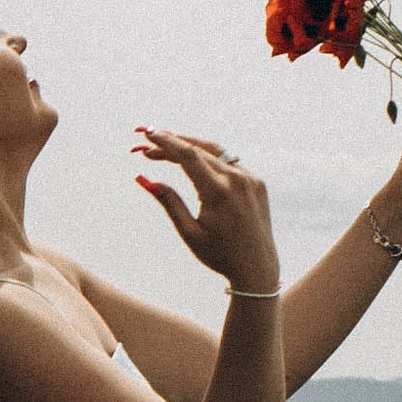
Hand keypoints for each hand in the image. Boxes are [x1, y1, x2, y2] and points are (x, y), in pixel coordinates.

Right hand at [131, 129, 277, 290]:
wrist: (256, 267)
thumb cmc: (219, 254)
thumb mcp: (189, 232)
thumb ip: (169, 202)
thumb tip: (145, 179)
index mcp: (218, 192)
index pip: (187, 155)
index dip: (165, 142)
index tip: (147, 133)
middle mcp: (237, 180)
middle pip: (198, 149)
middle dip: (171, 143)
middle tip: (148, 143)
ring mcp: (250, 179)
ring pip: (215, 151)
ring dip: (190, 146)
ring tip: (167, 146)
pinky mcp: (257, 182)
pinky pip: (230, 162)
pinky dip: (210, 157)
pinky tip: (193, 159)